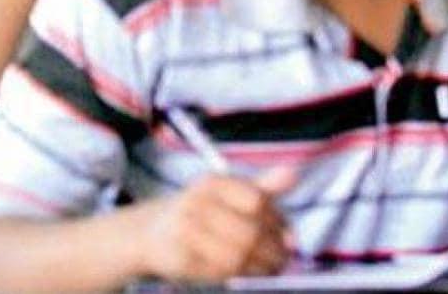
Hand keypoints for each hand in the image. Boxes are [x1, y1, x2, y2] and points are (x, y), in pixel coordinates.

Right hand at [138, 168, 296, 282]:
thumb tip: (293, 173)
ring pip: (238, 255)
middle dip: (274, 250)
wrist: (153, 232)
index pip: (257, 200)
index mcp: (213, 182)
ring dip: (261, 266)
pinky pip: (221, 271)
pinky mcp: (181, 257)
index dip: (278, 220)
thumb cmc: (201, 212)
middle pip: (250, 232)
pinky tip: (247, 271)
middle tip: (284, 259)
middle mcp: (197, 202)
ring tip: (269, 268)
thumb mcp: (230, 195)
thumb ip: (263, 188)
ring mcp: (186, 230)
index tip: (286, 234)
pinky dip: (240, 274)